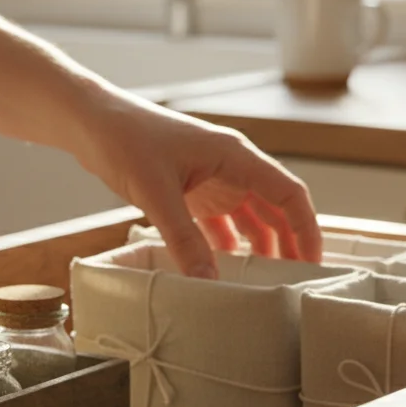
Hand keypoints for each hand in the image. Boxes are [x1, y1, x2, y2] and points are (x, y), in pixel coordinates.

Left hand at [76, 96, 321, 277]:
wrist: (92, 123)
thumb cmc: (126, 139)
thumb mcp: (156, 193)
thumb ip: (183, 239)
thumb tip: (207, 281)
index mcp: (234, 155)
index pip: (288, 193)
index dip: (306, 228)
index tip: (313, 261)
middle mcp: (230, 167)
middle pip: (274, 209)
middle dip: (288, 243)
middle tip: (296, 282)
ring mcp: (211, 180)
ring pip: (249, 218)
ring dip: (259, 248)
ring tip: (265, 282)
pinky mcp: (191, 191)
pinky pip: (219, 224)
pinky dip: (226, 246)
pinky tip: (225, 270)